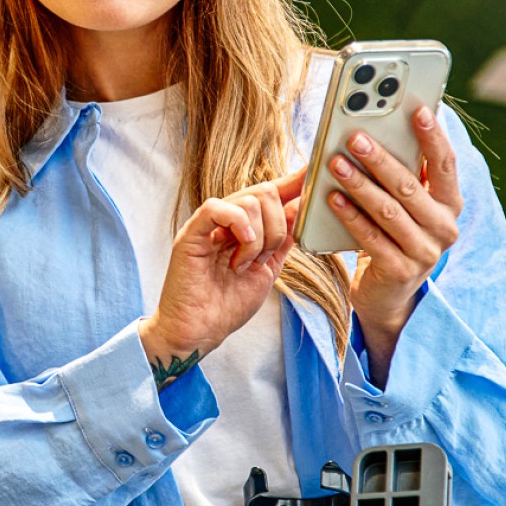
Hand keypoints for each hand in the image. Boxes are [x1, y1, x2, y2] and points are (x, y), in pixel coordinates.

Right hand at [138, 168, 303, 381]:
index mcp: (243, 227)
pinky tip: (241, 248)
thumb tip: (300, 208)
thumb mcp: (268, 270)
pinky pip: (216, 208)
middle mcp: (225, 220)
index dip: (292, 182)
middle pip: (264, 191)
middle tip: (265, 257)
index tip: (314, 173)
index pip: (270, 192)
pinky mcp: (191, 234)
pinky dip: (237, 224)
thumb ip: (282, 240)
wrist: (200, 332)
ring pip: (248, 200)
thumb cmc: (227, 305)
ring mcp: (207, 225)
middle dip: (278, 225)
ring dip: (259, 237)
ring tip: (244, 265)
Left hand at [325, 105, 462, 379]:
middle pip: (411, 186)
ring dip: (360, 185)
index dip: (433, 136)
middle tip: (354, 136)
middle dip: (380, 159)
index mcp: (450, 204)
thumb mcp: (404, 205)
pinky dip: (350, 216)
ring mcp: (425, 253)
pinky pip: (371, 238)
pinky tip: (331, 199)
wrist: (386, 294)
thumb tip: (380, 126)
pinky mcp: (400, 271)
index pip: (446, 164)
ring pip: (389, 211)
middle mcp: (444, 228)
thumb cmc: (391, 235)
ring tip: (335, 163)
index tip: (417, 110)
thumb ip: (403, 173)